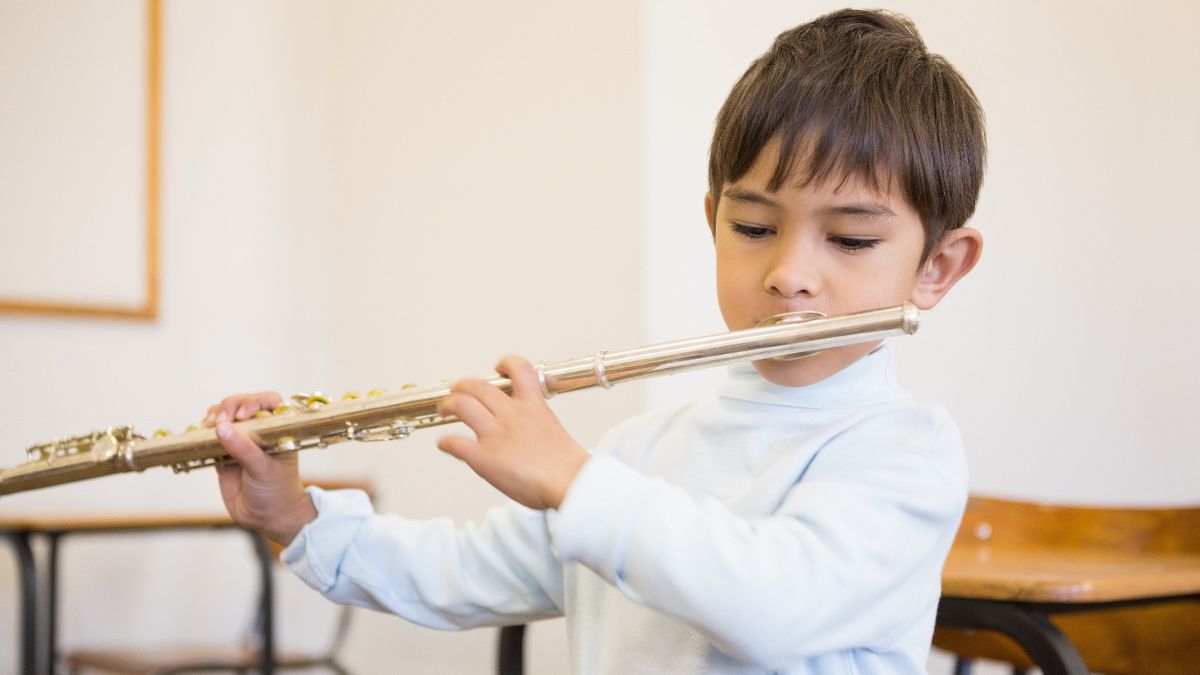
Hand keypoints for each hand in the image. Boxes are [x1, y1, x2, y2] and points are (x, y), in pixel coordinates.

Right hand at [204, 392, 315, 545]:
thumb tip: (220, 427)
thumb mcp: (263, 469)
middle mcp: (260, 430)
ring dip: (215, 416)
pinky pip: (212, 435)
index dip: (255, 401)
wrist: (267, 517)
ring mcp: (241, 440)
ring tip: (209, 426)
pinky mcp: (224, 452)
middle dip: (230, 407)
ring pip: (225, 417)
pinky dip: (204, 431)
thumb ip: (243, 448)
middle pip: (242, 404)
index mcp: (278, 428)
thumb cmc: (276, 490)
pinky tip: (201, 433)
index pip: (269, 401)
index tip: (243, 414)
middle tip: (220, 421)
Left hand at [436, 356, 589, 509]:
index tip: (499, 370)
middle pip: (478, 385)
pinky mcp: (483, 457)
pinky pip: (455, 443)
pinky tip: (445, 445)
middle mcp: (511, 415)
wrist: (569, 483)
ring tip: (444, 409)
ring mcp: (495, 434)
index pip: (519, 369)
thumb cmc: (568, 468)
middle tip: (457, 391)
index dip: (505, 364)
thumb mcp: (555, 432)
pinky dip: (445, 443)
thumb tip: (532, 434)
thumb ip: (539, 424)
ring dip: (447, 404)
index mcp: (533, 406)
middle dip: (463, 386)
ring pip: (461, 405)